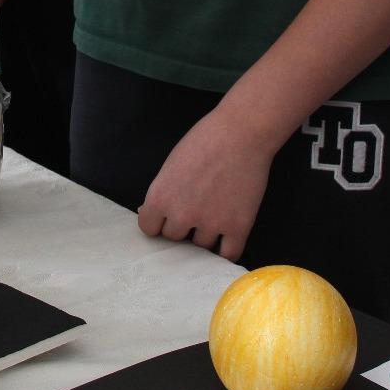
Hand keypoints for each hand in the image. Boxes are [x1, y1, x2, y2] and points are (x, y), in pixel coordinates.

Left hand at [137, 106, 273, 261]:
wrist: (240, 134)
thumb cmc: (203, 140)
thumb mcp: (171, 164)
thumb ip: (161, 193)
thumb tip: (149, 212)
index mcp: (160, 198)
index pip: (149, 228)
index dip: (158, 222)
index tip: (166, 216)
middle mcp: (181, 215)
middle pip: (174, 237)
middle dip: (182, 225)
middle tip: (194, 209)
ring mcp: (210, 224)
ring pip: (201, 246)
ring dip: (205, 234)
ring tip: (214, 213)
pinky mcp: (238, 227)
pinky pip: (228, 255)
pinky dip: (226, 251)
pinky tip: (226, 240)